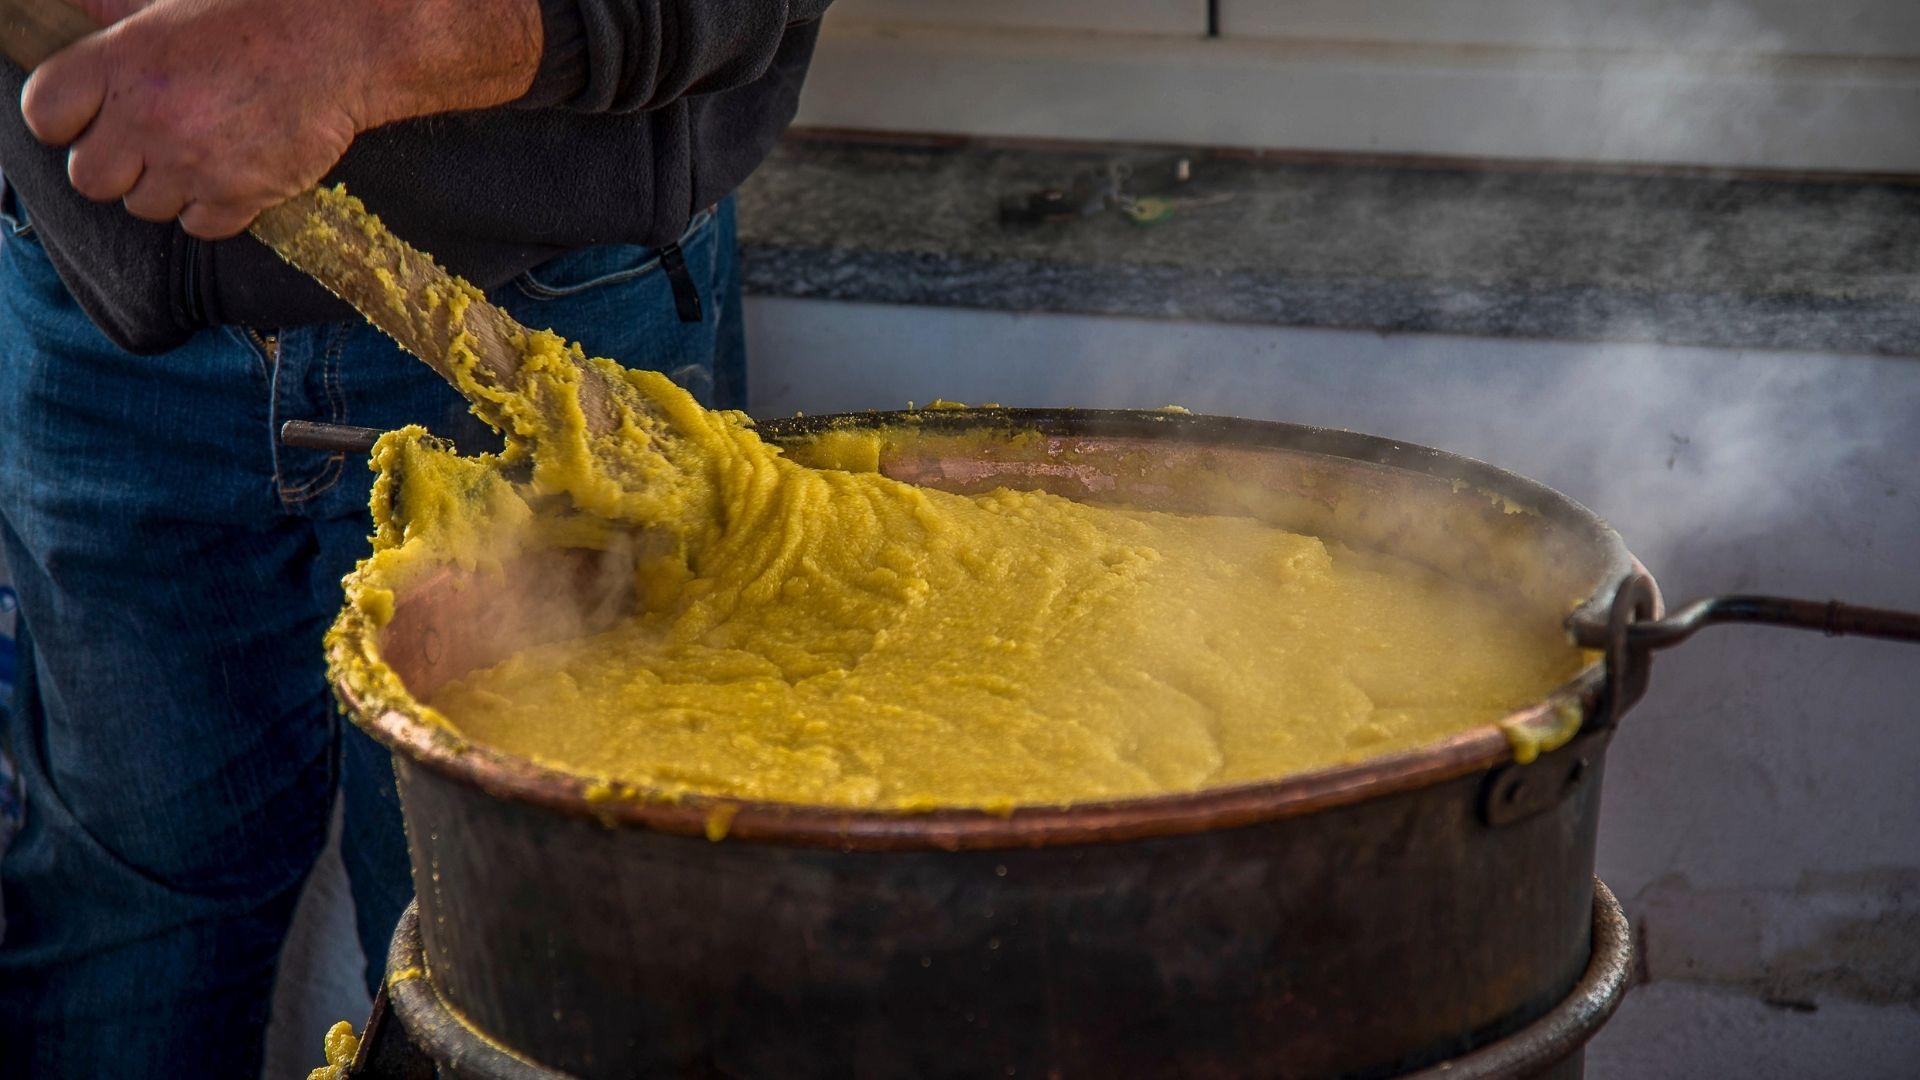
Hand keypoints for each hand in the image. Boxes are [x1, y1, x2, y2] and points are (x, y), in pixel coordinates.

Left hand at [21, 0, 541, 239]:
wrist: (341, 42)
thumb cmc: (258, 14)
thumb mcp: (174, 4)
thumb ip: (120, 13)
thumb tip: (87, 11)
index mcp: (120, 62)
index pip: (45, 116)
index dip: (65, 122)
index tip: (92, 117)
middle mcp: (147, 118)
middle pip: (88, 177)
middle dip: (117, 165)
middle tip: (152, 142)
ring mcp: (192, 162)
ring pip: (145, 207)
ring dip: (168, 187)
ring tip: (203, 152)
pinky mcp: (239, 196)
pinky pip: (200, 226)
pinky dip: (214, 208)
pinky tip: (234, 172)